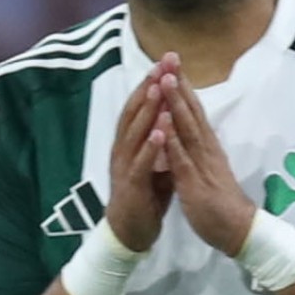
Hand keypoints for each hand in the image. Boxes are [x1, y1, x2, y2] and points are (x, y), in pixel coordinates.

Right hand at [106, 64, 173, 251]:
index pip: (141, 106)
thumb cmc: (144, 195)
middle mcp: (124, 148)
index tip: (166, 61)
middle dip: (149, 86)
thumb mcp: (154, 162)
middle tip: (162, 62)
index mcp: (131, 142)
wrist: (130, 232)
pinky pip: (142, 162)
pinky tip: (160, 131)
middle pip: (135, 111)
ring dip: (147, 109)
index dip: (152, 83)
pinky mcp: (131, 184)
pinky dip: (151, 146)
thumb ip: (160, 140)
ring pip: (135, 132)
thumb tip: (171, 116)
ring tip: (159, 87)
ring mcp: (125, 166)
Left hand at [154, 53, 256, 256]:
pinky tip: (164, 124)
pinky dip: (172, 140)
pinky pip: (182, 158)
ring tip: (166, 79)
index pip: (194, 110)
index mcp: (207, 145)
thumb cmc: (221, 200)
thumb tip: (188, 131)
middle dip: (180, 84)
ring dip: (176, 104)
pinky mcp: (195, 182)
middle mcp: (206, 148)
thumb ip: (197, 149)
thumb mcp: (207, 168)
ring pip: (187, 128)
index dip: (184, 86)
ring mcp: (201, 163)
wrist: (238, 230)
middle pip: (192, 111)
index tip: (173, 63)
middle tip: (170, 58)